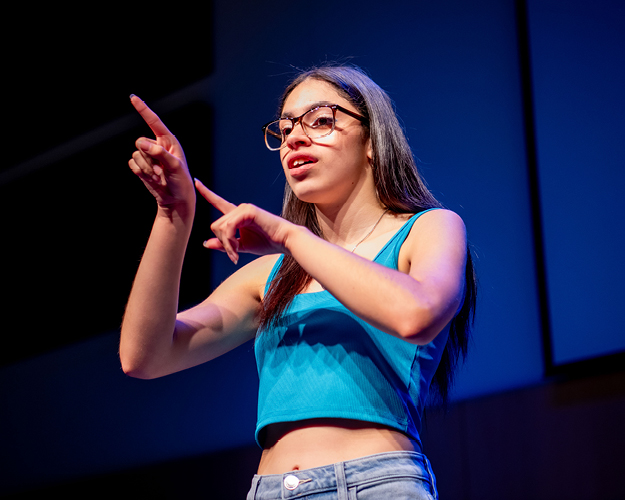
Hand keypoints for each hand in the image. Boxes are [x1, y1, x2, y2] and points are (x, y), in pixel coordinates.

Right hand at [128, 95, 194, 213]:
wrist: (175, 200)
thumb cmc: (181, 182)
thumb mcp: (175, 166)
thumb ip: (159, 153)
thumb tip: (141, 143)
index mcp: (168, 141)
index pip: (154, 121)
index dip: (143, 109)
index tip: (133, 97)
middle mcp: (157, 146)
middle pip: (140, 142)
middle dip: (148, 158)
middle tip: (160, 170)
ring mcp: (148, 156)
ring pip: (135, 154)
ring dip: (145, 168)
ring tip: (158, 176)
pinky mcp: (141, 166)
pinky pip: (132, 163)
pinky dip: (139, 172)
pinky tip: (150, 179)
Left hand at [195, 179, 294, 263]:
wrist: (285, 241)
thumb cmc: (267, 242)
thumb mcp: (241, 246)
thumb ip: (225, 244)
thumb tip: (205, 243)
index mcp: (237, 215)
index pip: (218, 202)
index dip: (207, 193)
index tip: (196, 182)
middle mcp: (239, 209)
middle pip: (216, 226)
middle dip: (222, 243)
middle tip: (234, 255)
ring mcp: (243, 208)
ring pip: (221, 227)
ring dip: (227, 245)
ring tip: (237, 255)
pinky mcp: (248, 211)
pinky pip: (229, 227)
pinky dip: (230, 242)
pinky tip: (237, 251)